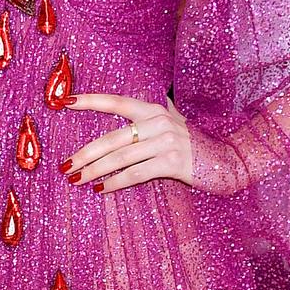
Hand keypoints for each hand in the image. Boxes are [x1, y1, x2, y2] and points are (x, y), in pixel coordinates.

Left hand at [61, 94, 195, 190]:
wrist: (225, 161)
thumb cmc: (194, 143)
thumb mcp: (174, 121)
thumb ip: (153, 113)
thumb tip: (126, 105)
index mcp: (154, 110)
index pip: (115, 102)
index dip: (89, 101)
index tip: (64, 102)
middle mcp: (159, 122)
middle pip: (112, 138)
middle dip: (84, 154)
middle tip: (65, 165)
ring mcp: (167, 141)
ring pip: (120, 158)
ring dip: (95, 170)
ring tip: (77, 179)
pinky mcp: (173, 162)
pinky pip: (136, 173)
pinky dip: (116, 182)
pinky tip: (102, 188)